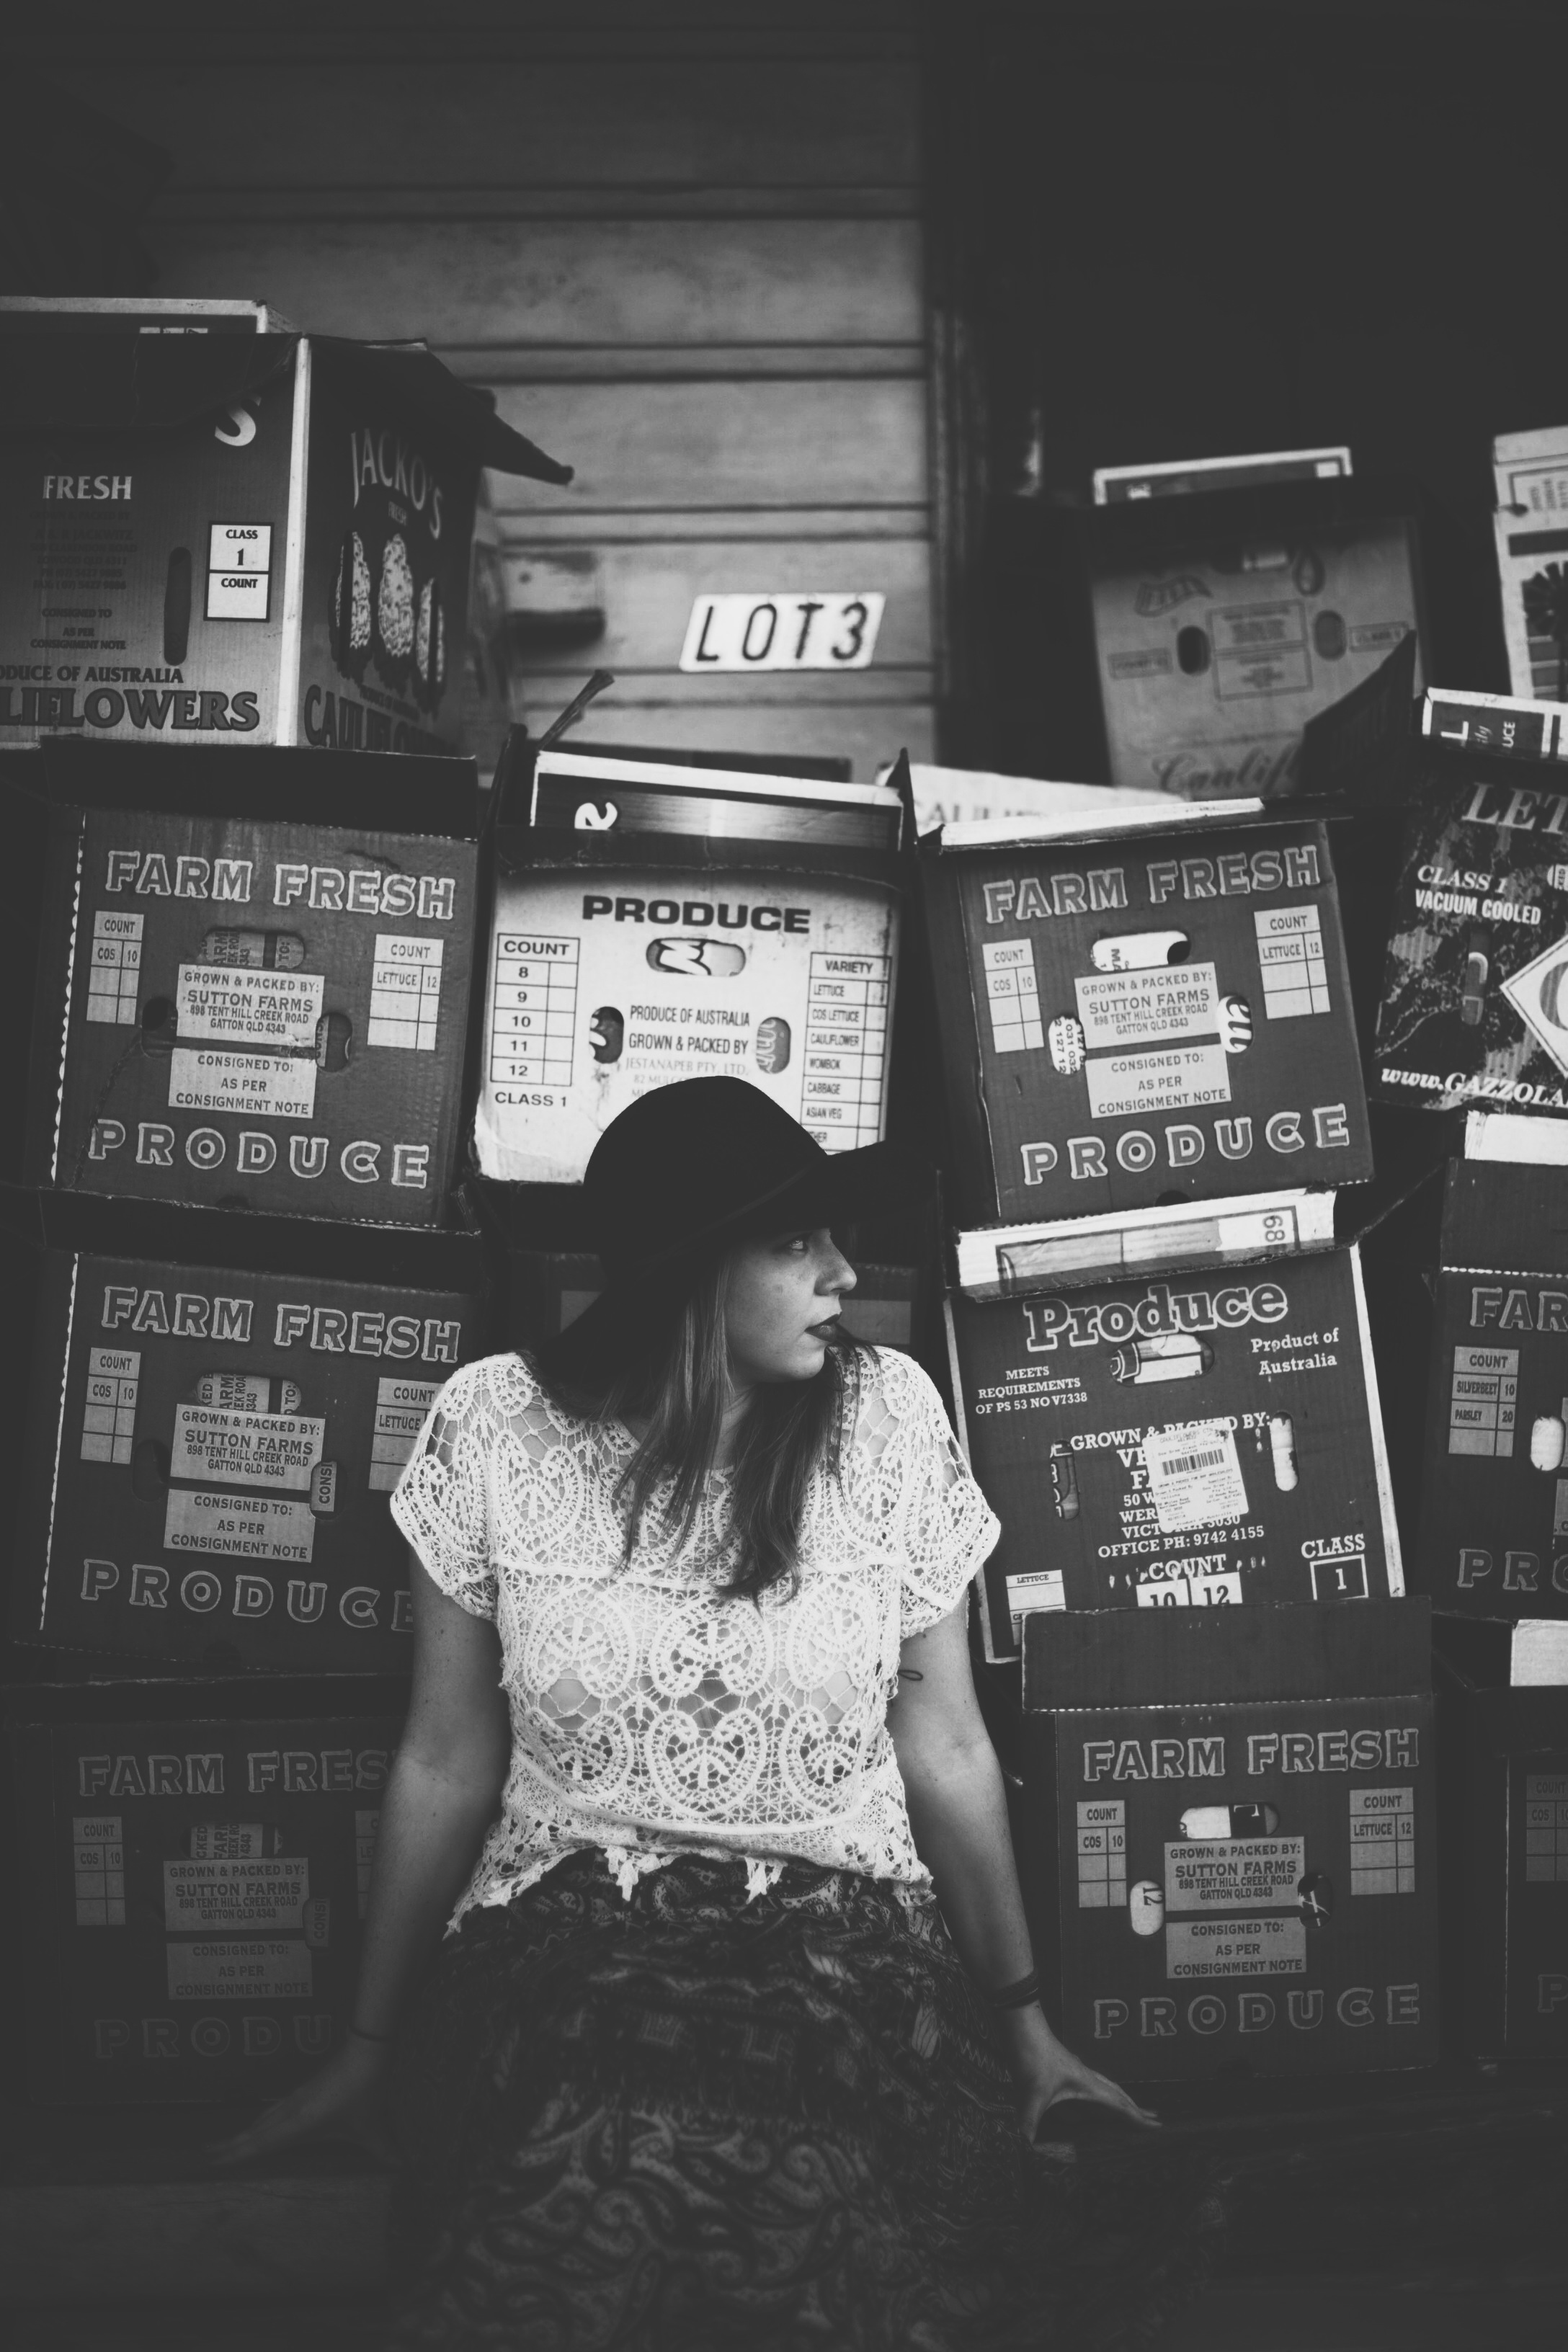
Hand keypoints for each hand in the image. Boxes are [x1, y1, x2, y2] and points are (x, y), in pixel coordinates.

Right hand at [207, 2035, 396, 2170]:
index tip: (212, 2162)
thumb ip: (383, 2149)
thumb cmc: (365, 2091)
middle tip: (206, 2154)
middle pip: (253, 2132)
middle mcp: (290, 2112)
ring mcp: (295, 2098)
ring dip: (244, 2132)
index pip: (259, 2144)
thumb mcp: (372, 2126)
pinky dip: (262, 2121)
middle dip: (230, 2145)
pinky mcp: (304, 2089)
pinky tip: (264, 2123)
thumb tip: (402, 2167)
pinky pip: (274, 2110)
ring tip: (227, 2143)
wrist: (365, 2051)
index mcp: (297, 2124)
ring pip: (263, 2119)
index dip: (236, 2155)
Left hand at [999, 2007, 1158, 2139]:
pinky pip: (1091, 2085)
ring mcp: (1076, 2071)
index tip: (1156, 2125)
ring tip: (1132, 2109)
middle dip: (1136, 2108)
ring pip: (1106, 2087)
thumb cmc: (1031, 2055)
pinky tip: (1095, 2098)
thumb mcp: (1030, 2092)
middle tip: (1154, 2118)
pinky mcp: (1065, 2069)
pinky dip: (1101, 2095)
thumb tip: (1026, 2144)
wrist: (1021, 2027)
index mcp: (1086, 2083)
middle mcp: (1086, 2076)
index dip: (1136, 2117)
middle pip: (1118, 2094)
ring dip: (1120, 2099)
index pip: (1118, 2103)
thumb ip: (1029, 2119)